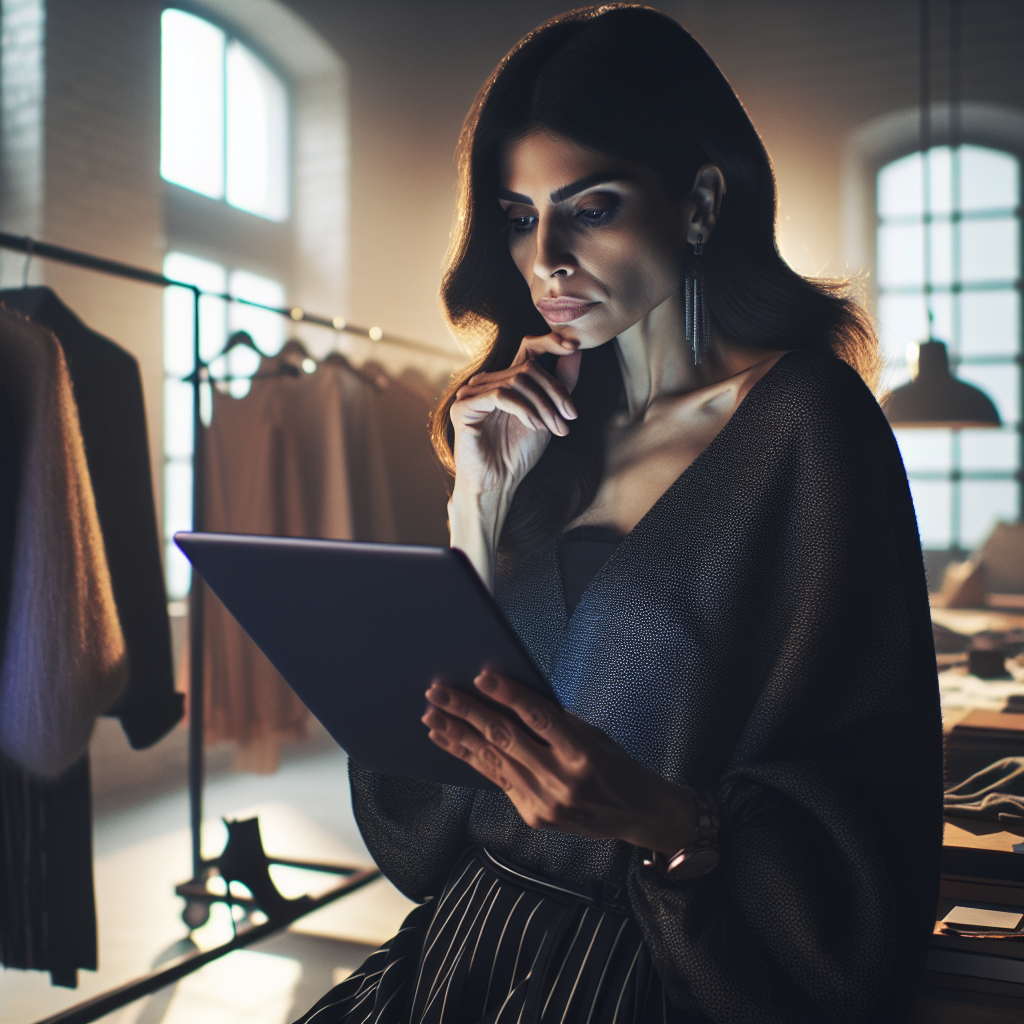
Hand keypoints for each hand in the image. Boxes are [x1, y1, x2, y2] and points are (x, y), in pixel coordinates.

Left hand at [421, 672, 697, 854]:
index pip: (538, 718)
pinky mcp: (533, 816)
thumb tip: (509, 698)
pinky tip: (452, 743)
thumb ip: (554, 721)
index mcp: (582, 753)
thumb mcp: (593, 735)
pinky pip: (497, 780)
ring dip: (458, 736)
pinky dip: (472, 759)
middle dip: (467, 713)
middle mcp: (562, 780)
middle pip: (505, 739)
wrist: (637, 814)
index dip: (508, 695)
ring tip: (433, 716)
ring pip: (492, 761)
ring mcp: (545, 803)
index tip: (481, 677)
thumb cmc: (615, 765)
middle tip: (438, 693)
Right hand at [449, 333, 581, 500]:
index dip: (550, 342)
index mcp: (505, 381)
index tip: (574, 345)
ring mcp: (472, 393)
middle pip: (529, 368)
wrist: (497, 484)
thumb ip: (561, 383)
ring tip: (556, 428)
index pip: (528, 348)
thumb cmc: (519, 452)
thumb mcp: (548, 414)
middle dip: (555, 391)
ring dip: (544, 405)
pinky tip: (535, 426)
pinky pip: (500, 396)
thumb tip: (576, 349)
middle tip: (570, 417)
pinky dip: (524, 409)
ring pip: (517, 381)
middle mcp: (487, 382)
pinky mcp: (463, 408)